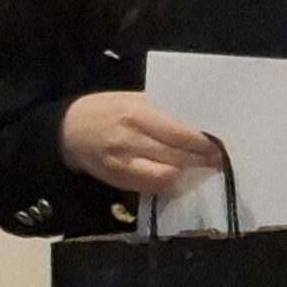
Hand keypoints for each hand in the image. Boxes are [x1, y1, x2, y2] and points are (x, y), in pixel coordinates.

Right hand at [57, 93, 224, 197]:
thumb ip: (163, 109)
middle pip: (175, 156)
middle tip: (218, 160)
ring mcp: (122, 164)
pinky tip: (179, 177)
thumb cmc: (106, 109)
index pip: (177, 132)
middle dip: (201, 160)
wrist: (67, 130)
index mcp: (136, 114)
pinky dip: (168, 184)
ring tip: (201, 169)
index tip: (219, 144)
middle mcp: (129, 140)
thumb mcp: (133, 99)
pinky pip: (150, 188)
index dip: (201, 142)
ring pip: (165, 176)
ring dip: (187, 174)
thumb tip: (199, 120)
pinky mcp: (118, 181)